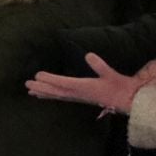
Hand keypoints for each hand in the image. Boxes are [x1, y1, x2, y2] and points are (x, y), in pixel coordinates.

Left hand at [26, 52, 146, 113]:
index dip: (50, 79)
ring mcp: (79, 97)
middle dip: (41, 87)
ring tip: (30, 92)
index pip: (63, 83)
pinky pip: (62, 97)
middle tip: (27, 84)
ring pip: (57, 96)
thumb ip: (100, 66)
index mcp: (84, 87)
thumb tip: (88, 55)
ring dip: (44, 93)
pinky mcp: (81, 98)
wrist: (128, 101)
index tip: (37, 75)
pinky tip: (45, 96)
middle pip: (56, 91)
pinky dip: (52, 96)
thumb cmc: (120, 87)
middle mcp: (78, 94)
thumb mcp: (111, 74)